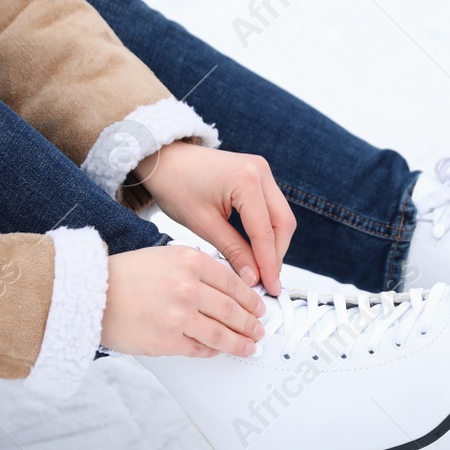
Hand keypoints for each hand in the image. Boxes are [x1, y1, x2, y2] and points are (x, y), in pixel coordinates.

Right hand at [101, 245, 265, 357]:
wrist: (88, 295)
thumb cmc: (122, 276)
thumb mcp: (164, 257)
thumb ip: (196, 270)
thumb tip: (227, 291)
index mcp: (189, 261)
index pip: (233, 282)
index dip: (251, 298)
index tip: (259, 306)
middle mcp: (187, 288)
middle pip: (232, 310)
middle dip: (251, 323)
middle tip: (260, 329)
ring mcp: (179, 317)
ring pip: (221, 334)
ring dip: (240, 342)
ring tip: (250, 346)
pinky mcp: (168, 341)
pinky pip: (199, 348)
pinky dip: (212, 350)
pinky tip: (219, 351)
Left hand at [134, 141, 296, 294]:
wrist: (165, 160)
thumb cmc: (176, 185)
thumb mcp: (203, 224)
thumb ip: (233, 251)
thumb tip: (253, 278)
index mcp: (246, 180)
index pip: (265, 232)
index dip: (269, 264)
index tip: (271, 288)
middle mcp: (260, 171)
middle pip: (283, 223)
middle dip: (276, 255)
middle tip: (268, 283)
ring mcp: (262, 171)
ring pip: (281, 216)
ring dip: (274, 244)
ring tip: (263, 270)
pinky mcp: (259, 175)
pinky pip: (272, 208)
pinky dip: (268, 231)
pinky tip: (259, 251)